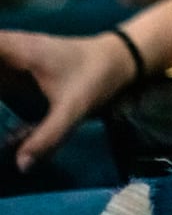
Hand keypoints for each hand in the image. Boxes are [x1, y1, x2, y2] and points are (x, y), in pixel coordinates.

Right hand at [0, 31, 136, 170]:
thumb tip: (20, 165)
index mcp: (17, 49)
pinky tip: (3, 116)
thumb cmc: (97, 76)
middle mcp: (7, 50)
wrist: (117, 60)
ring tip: (1, 112)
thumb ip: (49, 135)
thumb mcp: (76, 107)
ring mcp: (7, 61)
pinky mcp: (11, 74)